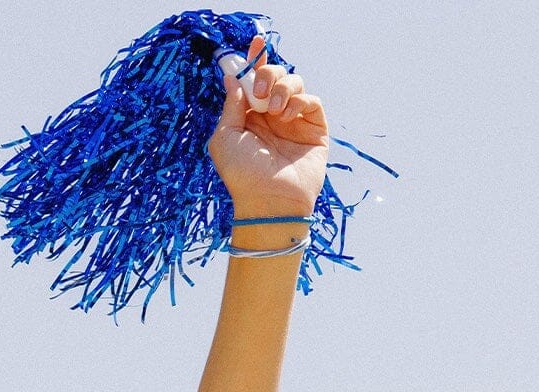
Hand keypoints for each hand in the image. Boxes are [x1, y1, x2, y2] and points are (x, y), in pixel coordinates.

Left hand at [207, 35, 329, 217]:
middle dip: (267, 73)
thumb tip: (232, 77)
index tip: (256, 43)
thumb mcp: (225, 137)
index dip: (255, 60)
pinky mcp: (314, 129)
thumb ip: (231, 105)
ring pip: (294, 83)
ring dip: (283, 88)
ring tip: (275, 109)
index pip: (254, 81)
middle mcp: (272, 117)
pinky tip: (288, 116)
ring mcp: (294, 122)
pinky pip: (312, 101)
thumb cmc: (242, 174)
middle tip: (260, 93)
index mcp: (249, 117)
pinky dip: (300, 101)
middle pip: (274, 76)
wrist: (268, 200)